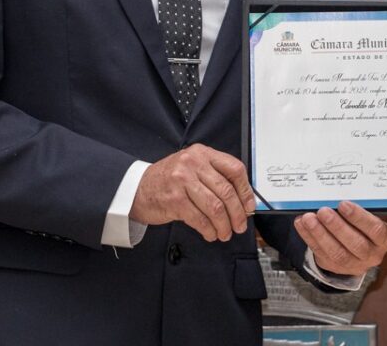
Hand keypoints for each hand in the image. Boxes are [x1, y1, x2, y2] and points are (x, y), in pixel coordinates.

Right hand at [130, 144, 253, 241]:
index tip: (249, 206)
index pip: (234, 169)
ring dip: (224, 225)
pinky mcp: (174, 200)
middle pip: (226, 191)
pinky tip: (210, 233)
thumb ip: (214, 177)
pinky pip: (200, 219)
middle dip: (238, 213)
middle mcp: (193, 163)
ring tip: (225, 233)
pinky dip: (209, 230)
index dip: (246, 190)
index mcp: (202, 153)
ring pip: (215, 207)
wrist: (136, 188)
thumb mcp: (192, 168)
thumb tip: (242, 200)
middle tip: (240, 225)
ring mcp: (182, 181)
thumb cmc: (168, 180)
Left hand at [294, 200, 386, 274]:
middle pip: (355, 244)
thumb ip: (357, 210)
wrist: (363, 248)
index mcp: (383, 239)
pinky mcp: (335, 268)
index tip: (343, 204)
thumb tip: (335, 197)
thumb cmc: (364, 226)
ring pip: (337, 253)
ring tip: (308, 218)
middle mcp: (371, 255)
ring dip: (320, 234)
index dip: (358, 217)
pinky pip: (321, 254)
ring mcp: (354, 264)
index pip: (375, 230)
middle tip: (323, 211)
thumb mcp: (370, 217)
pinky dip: (309, 238)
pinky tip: (302, 224)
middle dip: (336, 227)